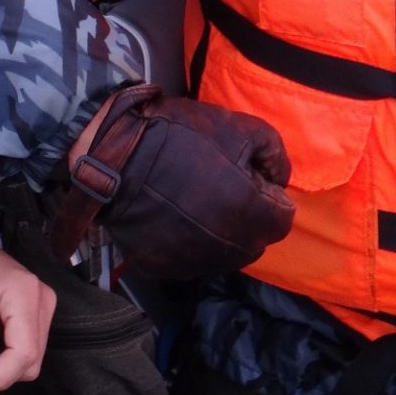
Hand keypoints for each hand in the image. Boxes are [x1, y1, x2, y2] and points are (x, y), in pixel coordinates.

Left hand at [0, 222, 55, 394]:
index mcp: (25, 294)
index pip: (24, 355)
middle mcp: (43, 298)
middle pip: (31, 360)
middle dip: (0, 372)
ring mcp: (43, 303)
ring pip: (31, 357)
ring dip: (3, 365)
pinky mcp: (37, 308)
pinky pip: (28, 346)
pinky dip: (7, 355)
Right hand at [54, 84, 293, 279]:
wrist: (113, 154)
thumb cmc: (179, 136)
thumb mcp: (239, 126)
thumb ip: (274, 153)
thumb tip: (278, 179)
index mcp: (251, 217)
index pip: (283, 217)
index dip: (268, 193)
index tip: (246, 175)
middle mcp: (228, 250)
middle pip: (255, 239)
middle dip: (248, 215)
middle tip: (220, 184)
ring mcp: (194, 263)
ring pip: (224, 252)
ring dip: (220, 231)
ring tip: (195, 199)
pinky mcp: (164, 268)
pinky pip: (189, 258)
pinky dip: (188, 241)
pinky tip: (172, 214)